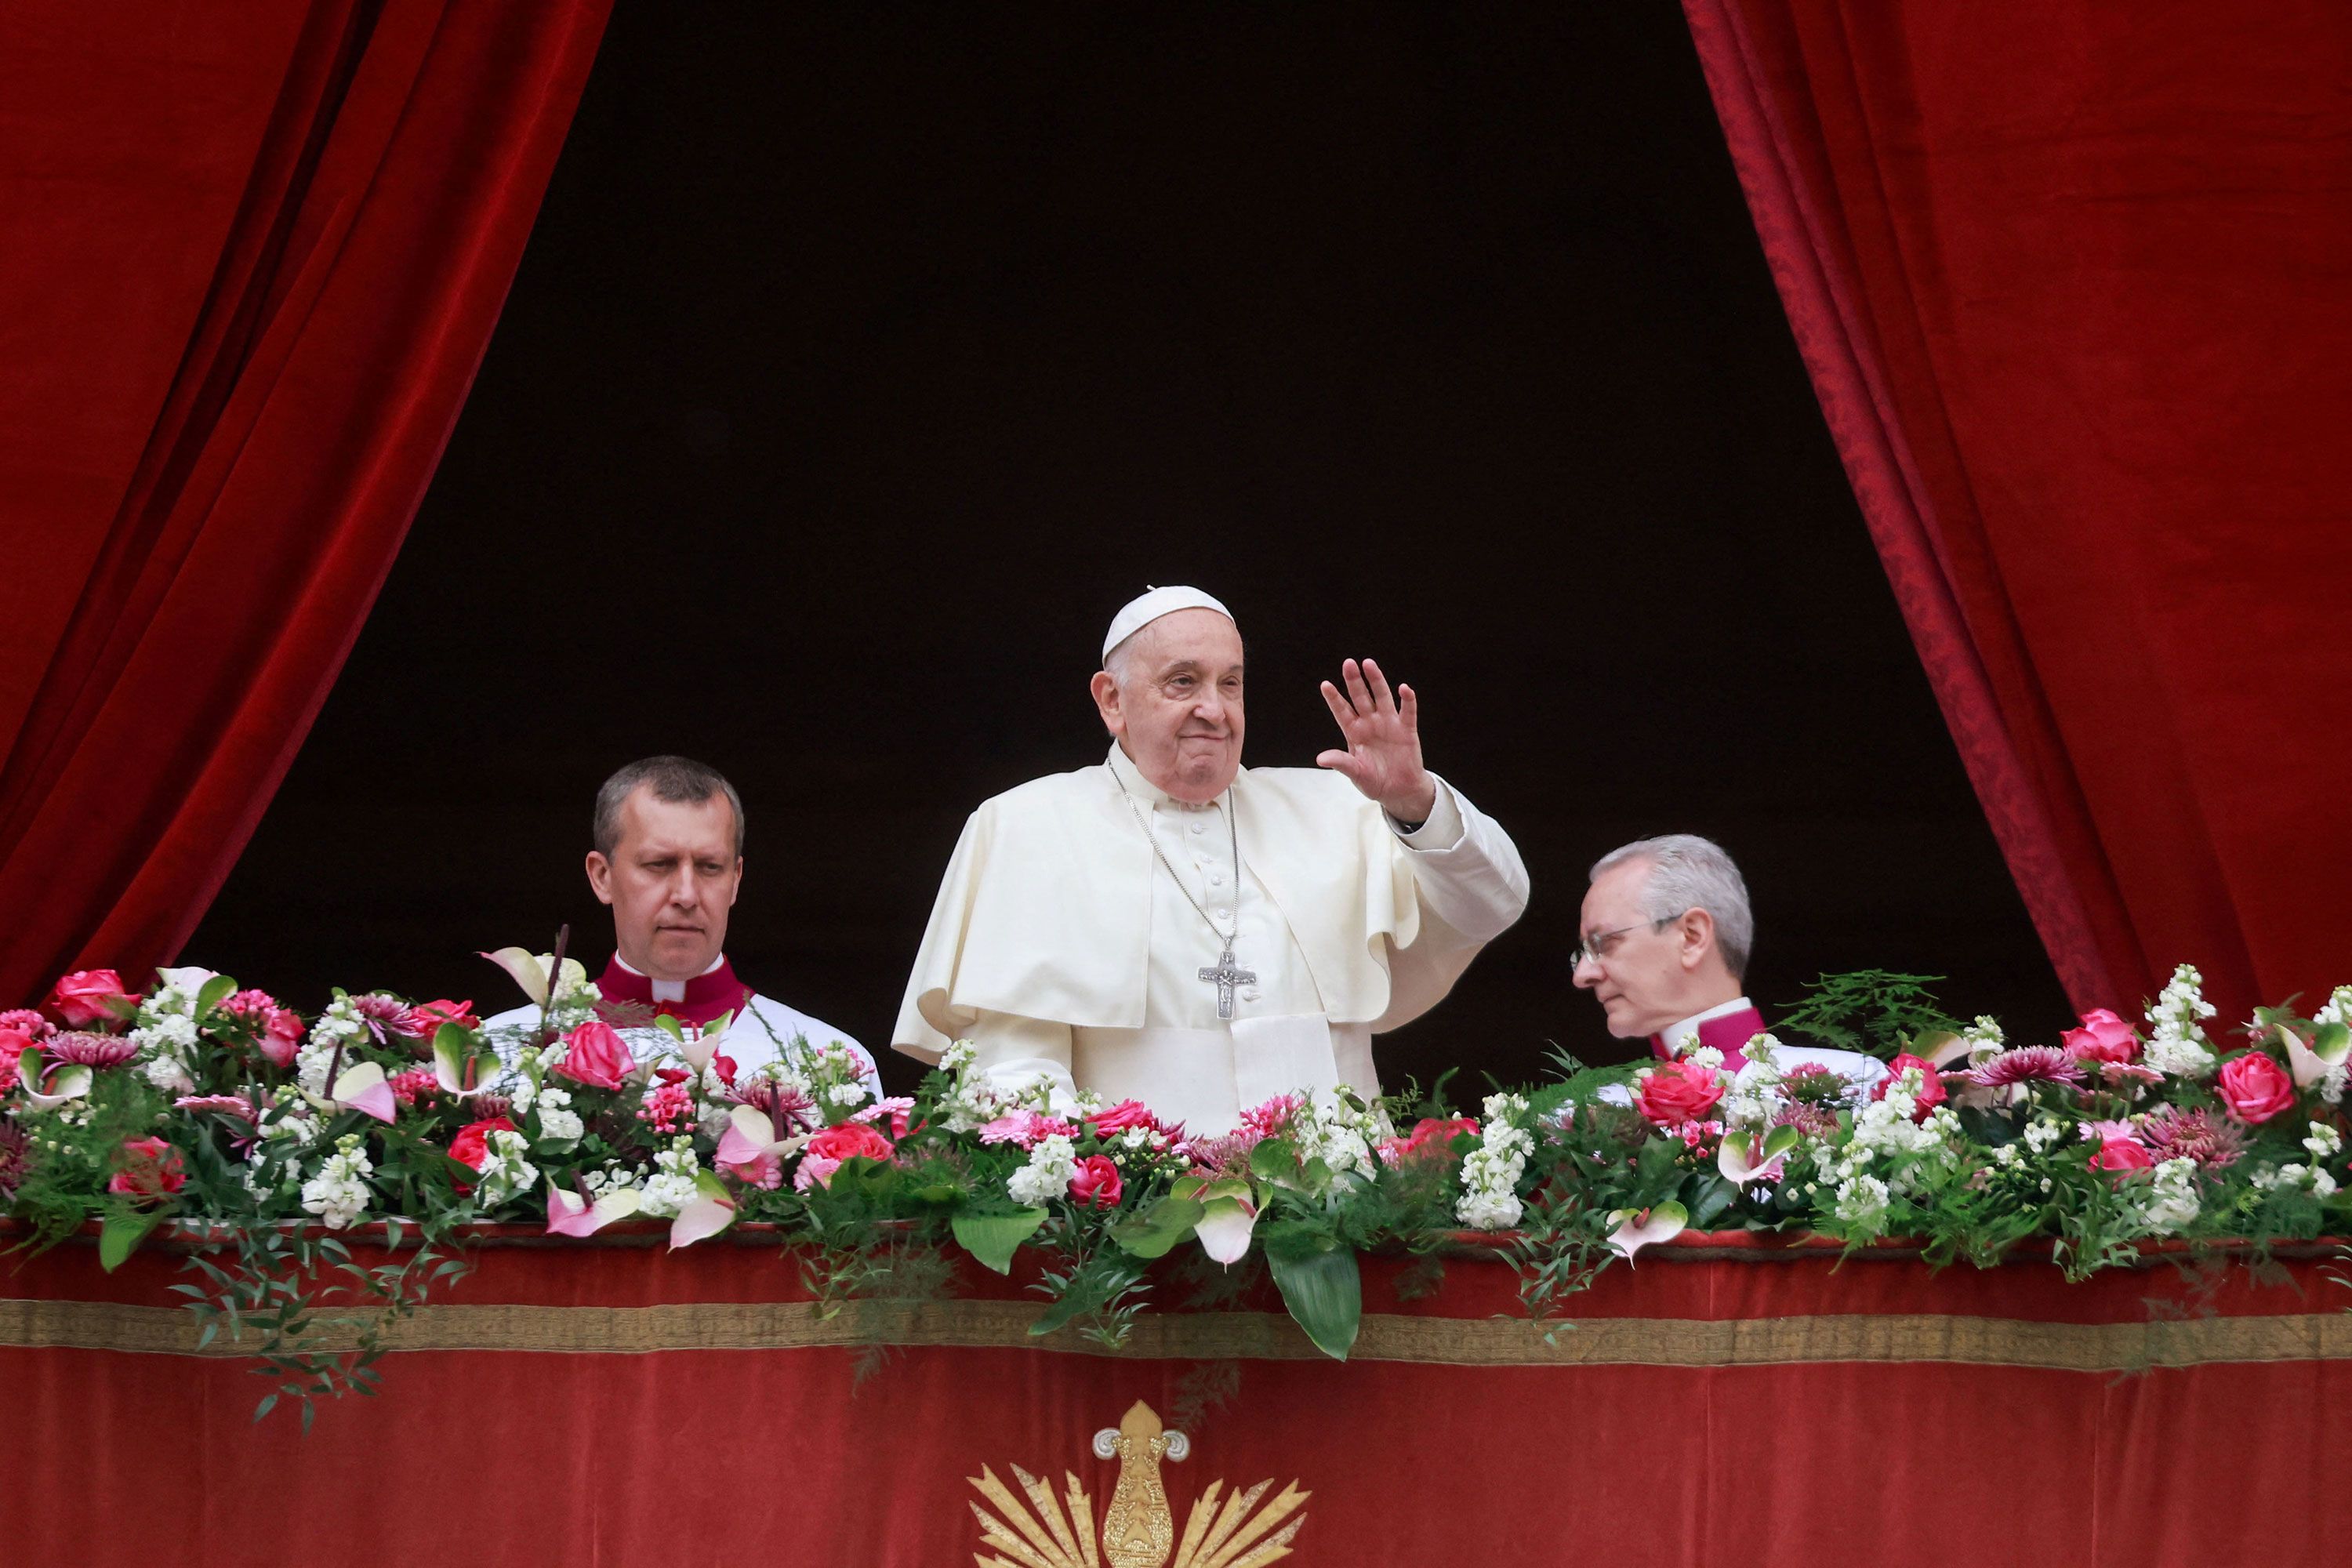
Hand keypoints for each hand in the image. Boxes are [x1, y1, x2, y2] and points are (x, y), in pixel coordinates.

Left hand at [1316, 658, 1437, 823]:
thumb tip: (1321, 758)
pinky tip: (1404, 688)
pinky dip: (1407, 700)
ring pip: (1381, 697)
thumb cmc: (1375, 781)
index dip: (1334, 698)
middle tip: (1348, 663)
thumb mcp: (1355, 774)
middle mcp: (1370, 723)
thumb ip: (1341, 763)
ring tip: (1369, 664)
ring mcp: (1389, 724)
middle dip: (1354, 681)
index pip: (1342, 711)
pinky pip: (1407, 711)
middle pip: (1361, 698)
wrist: (1399, 791)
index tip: (1325, 685)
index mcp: (1354, 732)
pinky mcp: (1407, 729)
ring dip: (1376, 681)